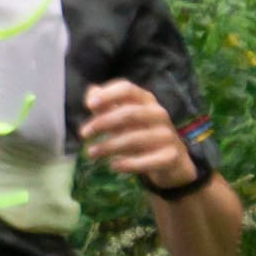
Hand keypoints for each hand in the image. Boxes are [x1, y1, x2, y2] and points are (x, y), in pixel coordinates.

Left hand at [82, 78, 197, 185]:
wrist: (171, 160)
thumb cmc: (141, 133)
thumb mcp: (122, 118)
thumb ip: (106, 105)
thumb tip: (92, 93)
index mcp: (146, 100)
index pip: (127, 89)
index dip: (108, 95)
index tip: (89, 105)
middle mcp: (158, 114)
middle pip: (129, 113)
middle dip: (103, 122)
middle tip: (83, 134)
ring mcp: (167, 135)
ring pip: (135, 138)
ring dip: (109, 146)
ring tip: (91, 153)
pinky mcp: (171, 156)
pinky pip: (148, 160)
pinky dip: (128, 164)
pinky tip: (113, 166)